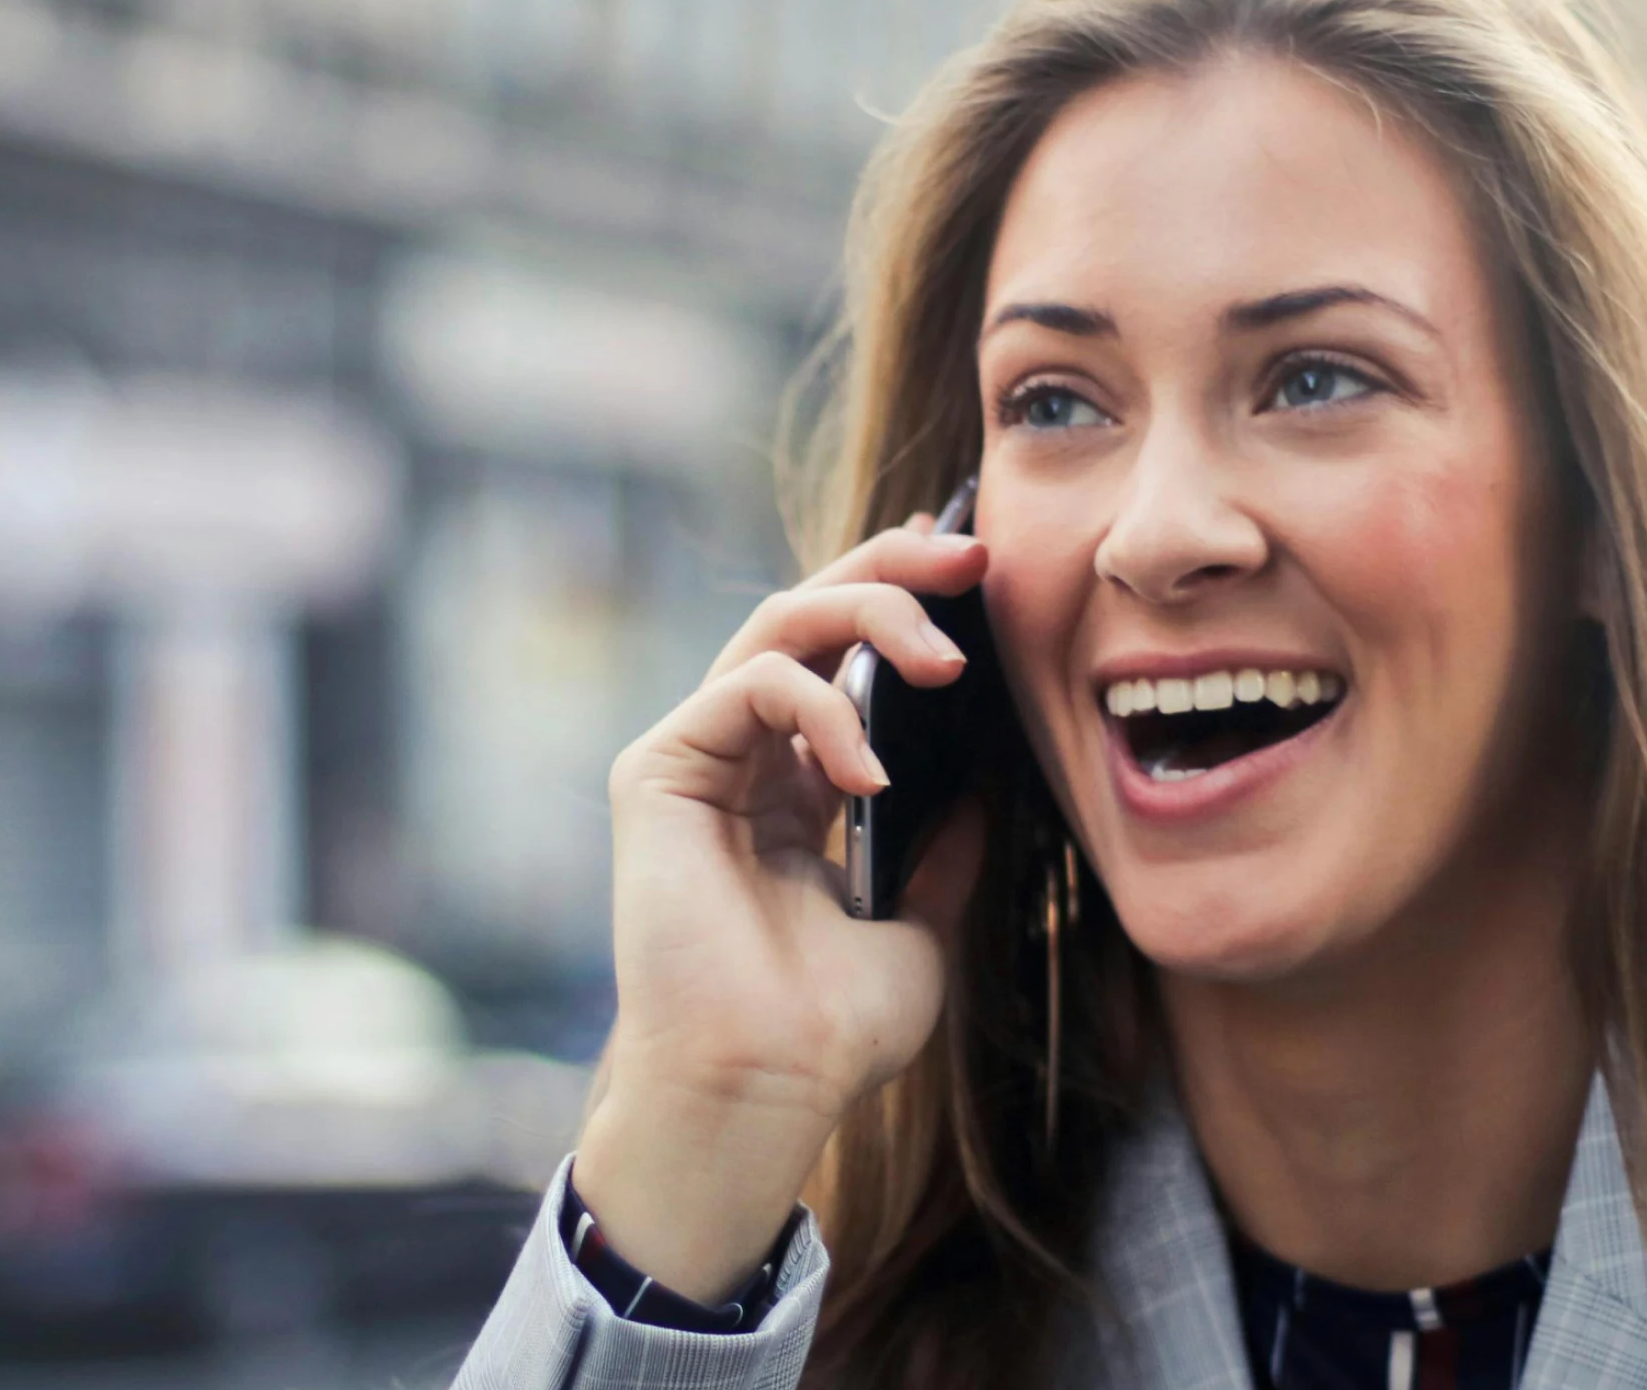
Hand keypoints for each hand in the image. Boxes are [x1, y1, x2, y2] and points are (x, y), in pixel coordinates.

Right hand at [571, 513, 991, 1299]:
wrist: (767, 1087)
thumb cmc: (831, 1029)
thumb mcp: (921, 923)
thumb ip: (943, 847)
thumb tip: (987, 783)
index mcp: (792, 786)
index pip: (843, 656)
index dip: (902, 598)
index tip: (978, 573)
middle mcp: (740, 757)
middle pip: (807, 613)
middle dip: (892, 569)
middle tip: (971, 559)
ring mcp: (696, 757)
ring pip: (777, 624)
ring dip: (869, 615)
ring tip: (944, 659)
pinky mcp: (659, 771)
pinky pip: (746, 686)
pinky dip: (820, 707)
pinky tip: (871, 773)